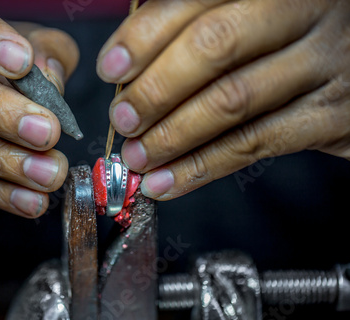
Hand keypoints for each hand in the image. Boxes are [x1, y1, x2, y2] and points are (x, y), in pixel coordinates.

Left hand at [97, 0, 349, 199]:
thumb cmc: (289, 43)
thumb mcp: (251, 19)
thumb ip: (197, 30)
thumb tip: (129, 65)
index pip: (195, 1)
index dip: (144, 35)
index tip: (111, 69)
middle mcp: (304, 10)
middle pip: (214, 45)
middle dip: (156, 89)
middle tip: (122, 119)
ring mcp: (324, 61)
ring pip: (232, 100)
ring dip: (172, 136)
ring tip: (138, 157)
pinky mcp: (333, 114)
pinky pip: (255, 143)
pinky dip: (202, 168)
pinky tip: (167, 181)